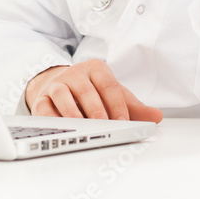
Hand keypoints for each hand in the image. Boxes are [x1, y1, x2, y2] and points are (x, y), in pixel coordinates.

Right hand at [25, 60, 163, 122]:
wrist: (60, 85)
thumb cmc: (91, 92)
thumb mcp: (113, 95)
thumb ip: (135, 107)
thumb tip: (157, 117)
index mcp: (96, 69)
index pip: (109, 85)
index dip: (117, 105)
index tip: (124, 122)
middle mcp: (75, 73)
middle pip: (86, 89)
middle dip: (96, 109)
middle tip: (105, 125)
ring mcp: (57, 85)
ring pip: (63, 95)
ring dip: (73, 113)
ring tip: (83, 128)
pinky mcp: (42, 98)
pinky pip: (44, 108)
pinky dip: (52, 119)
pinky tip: (61, 129)